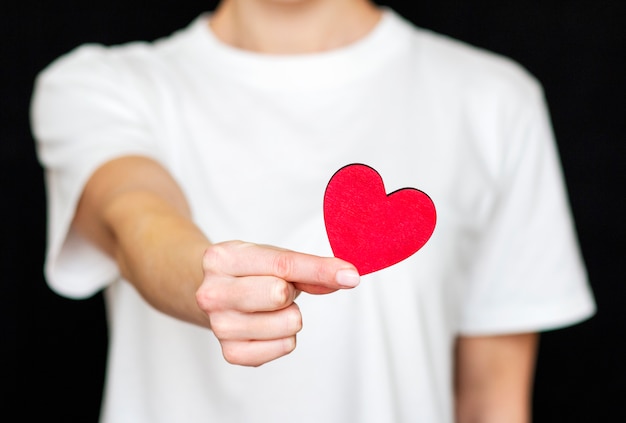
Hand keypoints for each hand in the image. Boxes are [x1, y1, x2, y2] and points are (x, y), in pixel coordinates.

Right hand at [196, 241, 359, 366]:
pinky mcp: (230, 353)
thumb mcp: (274, 258)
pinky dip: (284, 337)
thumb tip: (347, 277)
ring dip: (289, 315)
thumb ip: (310, 268)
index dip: (321, 269)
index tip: (350, 275)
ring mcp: (219, 326)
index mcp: (221, 258)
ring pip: (288, 324)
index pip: (282, 265)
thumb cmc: (249, 271)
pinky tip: (266, 325)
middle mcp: (213, 293)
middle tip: (276, 289)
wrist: (215, 292)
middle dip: (290, 292)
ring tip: (269, 307)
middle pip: (280, 295)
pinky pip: (285, 347)